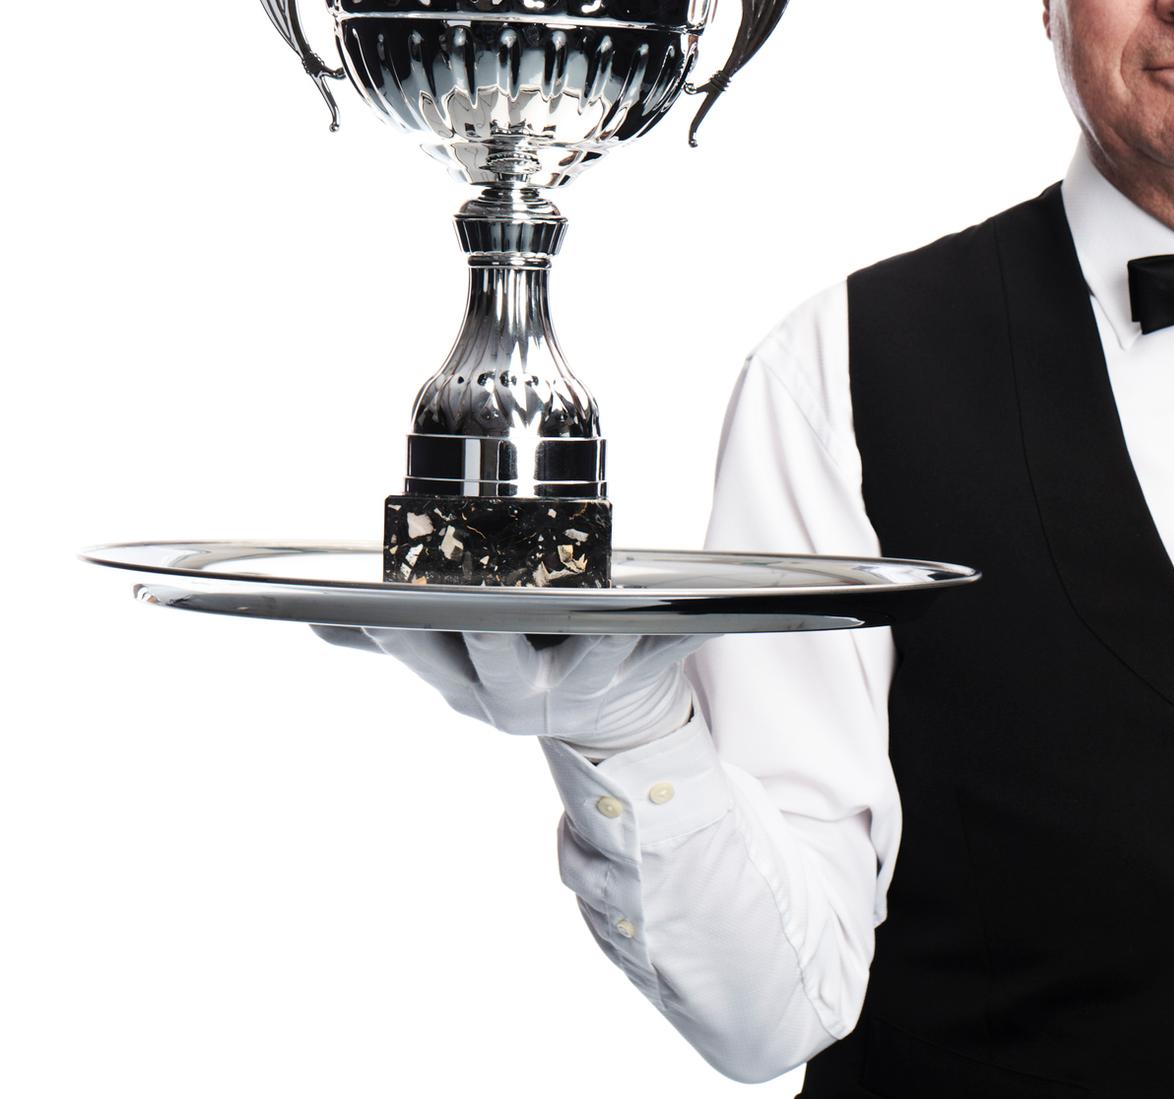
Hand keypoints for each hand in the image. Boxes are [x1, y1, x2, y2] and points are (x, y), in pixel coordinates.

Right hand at [312, 624, 707, 754]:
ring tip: (595, 592)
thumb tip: (318, 623)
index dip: (400, 630)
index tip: (380, 601)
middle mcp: (521, 694)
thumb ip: (394, 640)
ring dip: (595, 626)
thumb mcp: (455, 667)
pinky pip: (666, 650)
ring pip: (587, 652)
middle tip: (478, 603)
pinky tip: (701, 608)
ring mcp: (583, 688)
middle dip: (487, 633)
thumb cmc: (524, 671)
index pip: (423, 652)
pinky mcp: (642, 677)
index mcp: (469, 684)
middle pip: (498, 660)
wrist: (612, 735)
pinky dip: (683, 630)